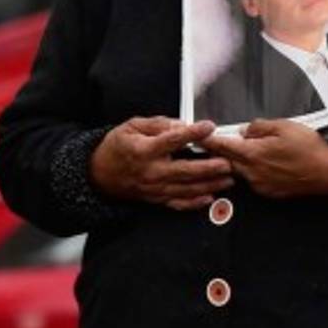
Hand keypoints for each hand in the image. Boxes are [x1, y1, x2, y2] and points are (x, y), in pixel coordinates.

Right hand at [89, 116, 232, 209]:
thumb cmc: (118, 147)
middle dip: (209, 168)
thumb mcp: (133, 126)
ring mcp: (154, 188)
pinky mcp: (156, 199)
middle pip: (184, 171)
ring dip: (209, 185)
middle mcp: (151, 171)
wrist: (99, 174)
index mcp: (144, 150)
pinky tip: (210, 197)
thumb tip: (182, 124)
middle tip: (227, 163)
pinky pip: (178, 204)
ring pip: (186, 189)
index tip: (208, 127)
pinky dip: (195, 203)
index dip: (192, 133)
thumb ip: (158, 124)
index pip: (172, 140)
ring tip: (228, 179)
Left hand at [200, 119, 327, 198]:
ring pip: (240, 171)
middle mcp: (252, 172)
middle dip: (220, 152)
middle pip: (226, 161)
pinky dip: (252, 171)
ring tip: (248, 151)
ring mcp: (260, 185)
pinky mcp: (269, 192)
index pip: (222, 146)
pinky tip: (265, 163)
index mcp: (253, 154)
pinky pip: (253, 180)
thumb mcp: (284, 126)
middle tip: (214, 143)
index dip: (207, 140)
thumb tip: (245, 130)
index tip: (196, 136)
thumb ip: (259, 127)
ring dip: (238, 162)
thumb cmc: (310, 149)